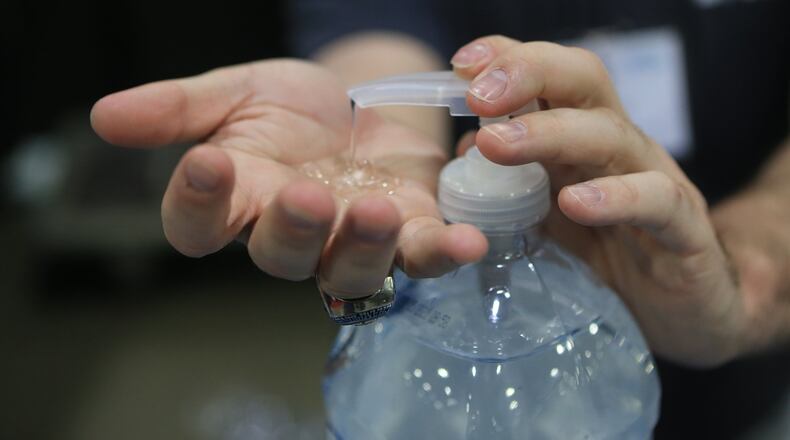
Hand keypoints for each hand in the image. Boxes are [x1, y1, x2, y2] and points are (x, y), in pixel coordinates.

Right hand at [91, 60, 486, 298]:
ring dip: (362, 246)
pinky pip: (423, 256)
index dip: (199, 204)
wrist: (363, 102)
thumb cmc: (294, 107)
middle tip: (302, 194)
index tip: (207, 162)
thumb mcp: (238, 91)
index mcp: (240, 199)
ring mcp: (351, 240)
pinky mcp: (408, 233)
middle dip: (290, 229)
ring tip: (373, 209)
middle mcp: (292, 233)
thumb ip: (180, 107)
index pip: (200, 225)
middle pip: (279, 256)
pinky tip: (465, 240)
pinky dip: (444, 252)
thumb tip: (104, 117)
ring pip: (350, 269)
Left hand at [451, 36, 744, 366]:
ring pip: (611, 136)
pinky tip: (574, 203)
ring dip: (550, 133)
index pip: (552, 76)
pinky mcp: (685, 231)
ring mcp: (657, 182)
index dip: (510, 59)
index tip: (462, 65)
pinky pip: (657, 201)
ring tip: (496, 144)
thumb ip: (510, 182)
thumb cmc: (614, 252)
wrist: (687, 312)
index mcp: (583, 138)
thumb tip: (464, 150)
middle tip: (477, 95)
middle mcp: (620, 147)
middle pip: (583, 83)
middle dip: (528, 74)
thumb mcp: (550, 214)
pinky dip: (616, 198)